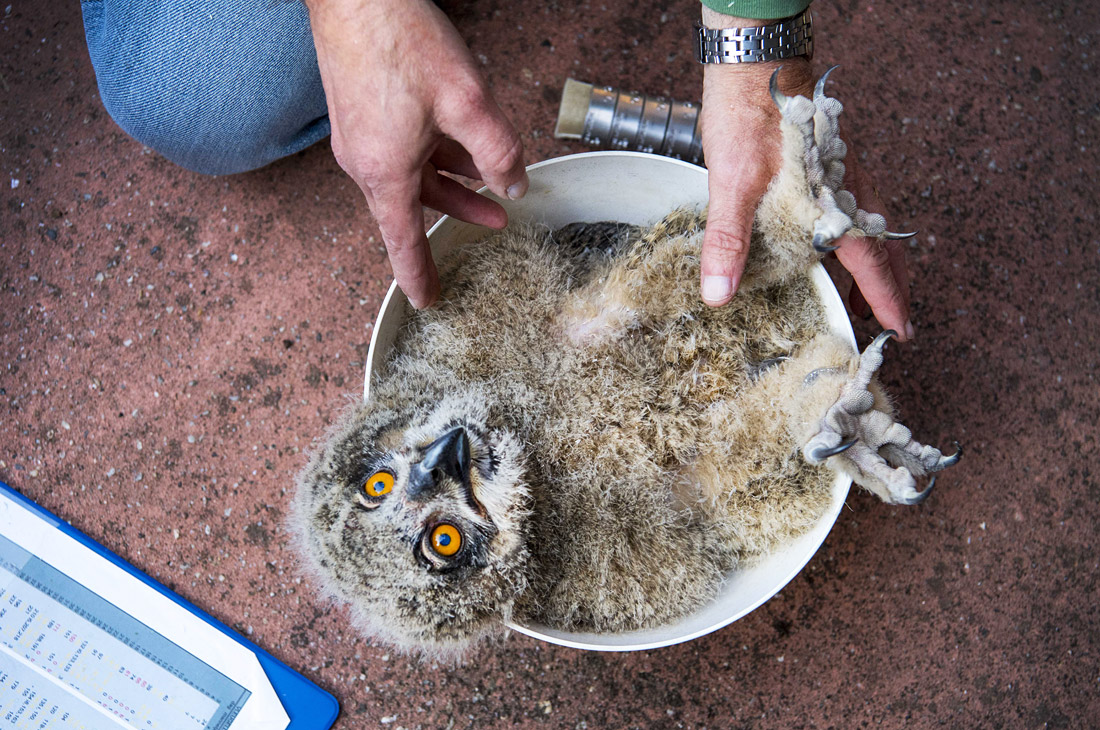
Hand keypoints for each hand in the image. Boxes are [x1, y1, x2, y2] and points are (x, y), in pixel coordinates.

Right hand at [306, 0, 528, 307]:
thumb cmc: (399, 41)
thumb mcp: (467, 103)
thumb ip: (497, 152)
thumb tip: (514, 185)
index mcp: (385, 172)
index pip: (403, 243)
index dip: (419, 276)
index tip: (427, 301)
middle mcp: (364, 162)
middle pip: (414, 207)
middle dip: (459, 215)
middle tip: (495, 226)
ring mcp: (359, 138)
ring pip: (412, 176)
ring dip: (453, 182)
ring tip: (493, 185)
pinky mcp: (360, 114)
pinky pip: (401, 151)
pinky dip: (434, 156)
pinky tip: (463, 144)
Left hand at [698, 9, 911, 339]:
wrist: (754, 65)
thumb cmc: (749, 117)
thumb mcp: (732, 185)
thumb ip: (727, 241)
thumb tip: (720, 292)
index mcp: (833, 203)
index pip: (870, 262)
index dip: (886, 298)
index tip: (900, 330)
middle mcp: (848, 190)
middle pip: (880, 249)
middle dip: (887, 288)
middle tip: (888, 322)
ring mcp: (841, 175)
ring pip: (868, 229)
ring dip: (869, 265)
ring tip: (860, 295)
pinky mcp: (826, 164)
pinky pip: (851, 209)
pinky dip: (852, 238)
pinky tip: (831, 245)